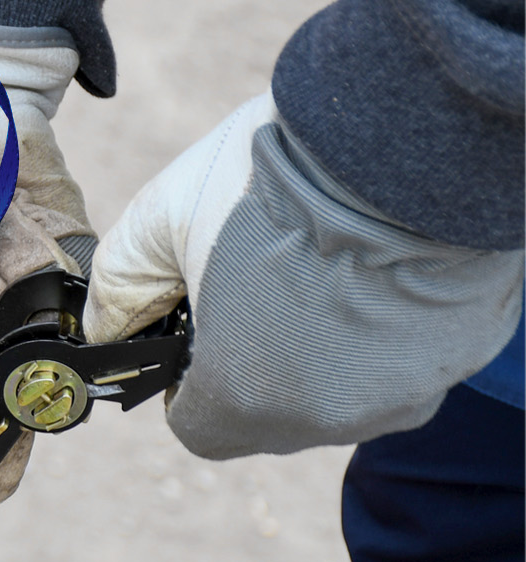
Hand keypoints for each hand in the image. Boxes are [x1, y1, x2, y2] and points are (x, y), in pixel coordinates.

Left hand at [83, 92, 522, 458]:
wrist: (406, 134)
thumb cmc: (276, 176)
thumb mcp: (161, 218)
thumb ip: (119, 288)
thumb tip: (106, 327)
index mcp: (243, 397)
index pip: (198, 426)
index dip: (188, 382)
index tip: (198, 329)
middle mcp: (325, 417)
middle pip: (270, 414)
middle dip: (254, 361)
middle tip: (259, 284)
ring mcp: (399, 394)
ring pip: (339, 393)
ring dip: (320, 349)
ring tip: (320, 268)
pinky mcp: (455, 361)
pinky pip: (400, 365)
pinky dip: (380, 332)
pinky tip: (373, 270)